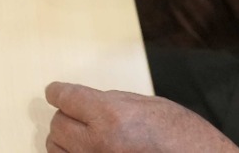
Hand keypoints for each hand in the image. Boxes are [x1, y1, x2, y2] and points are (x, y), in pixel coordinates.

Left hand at [45, 83, 238, 152]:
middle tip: (78, 114)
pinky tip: (86, 150)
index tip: (55, 91)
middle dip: (66, 116)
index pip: (65, 98)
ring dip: (65, 139)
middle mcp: (98, 143)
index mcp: (111, 115)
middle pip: (57, 124)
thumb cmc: (183, 136)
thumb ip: (111, 101)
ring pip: (56, 148)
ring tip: (83, 135)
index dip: (58, 92)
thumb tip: (84, 101)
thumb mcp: (148, 105)